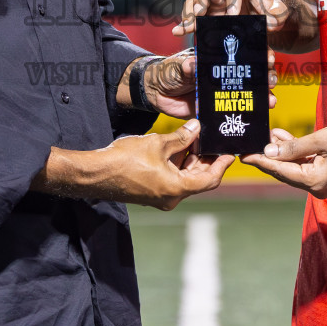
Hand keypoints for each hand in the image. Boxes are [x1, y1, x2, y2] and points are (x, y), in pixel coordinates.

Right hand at [38, 120, 233, 209]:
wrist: (96, 173)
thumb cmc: (125, 159)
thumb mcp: (157, 143)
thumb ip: (181, 137)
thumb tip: (196, 128)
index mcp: (177, 188)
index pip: (210, 179)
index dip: (222, 164)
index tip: (230, 152)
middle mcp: (172, 197)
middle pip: (199, 178)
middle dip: (207, 159)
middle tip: (214, 140)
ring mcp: (162, 196)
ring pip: (186, 178)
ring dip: (192, 159)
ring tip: (197, 138)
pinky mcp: (152, 192)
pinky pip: (173, 178)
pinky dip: (179, 164)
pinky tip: (179, 145)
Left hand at [142, 48, 277, 118]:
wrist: (155, 93)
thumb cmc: (167, 72)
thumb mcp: (177, 67)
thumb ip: (186, 67)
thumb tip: (193, 65)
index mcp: (216, 60)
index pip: (242, 54)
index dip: (258, 54)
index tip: (267, 57)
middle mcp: (223, 75)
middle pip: (251, 74)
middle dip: (265, 76)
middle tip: (271, 81)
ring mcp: (221, 93)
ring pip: (247, 94)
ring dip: (262, 97)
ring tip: (270, 101)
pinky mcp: (215, 110)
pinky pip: (233, 111)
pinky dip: (246, 114)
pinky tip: (258, 117)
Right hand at [173, 0, 291, 37]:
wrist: (266, 21)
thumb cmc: (272, 11)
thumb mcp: (280, 11)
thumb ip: (278, 15)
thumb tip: (268, 24)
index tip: (233, 15)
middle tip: (201, 14)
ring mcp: (213, 0)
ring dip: (190, 11)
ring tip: (190, 25)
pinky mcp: (206, 14)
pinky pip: (191, 15)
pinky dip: (185, 23)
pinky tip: (179, 32)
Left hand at [244, 124, 326, 198]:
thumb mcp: (321, 139)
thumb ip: (294, 146)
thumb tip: (270, 152)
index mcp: (313, 181)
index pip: (279, 170)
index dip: (259, 161)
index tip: (242, 155)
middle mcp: (315, 188)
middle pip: (283, 171)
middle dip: (267, 156)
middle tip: (249, 142)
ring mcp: (321, 184)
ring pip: (293, 167)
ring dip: (281, 151)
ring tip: (266, 134)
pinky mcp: (325, 177)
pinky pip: (304, 165)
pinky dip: (294, 153)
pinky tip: (282, 137)